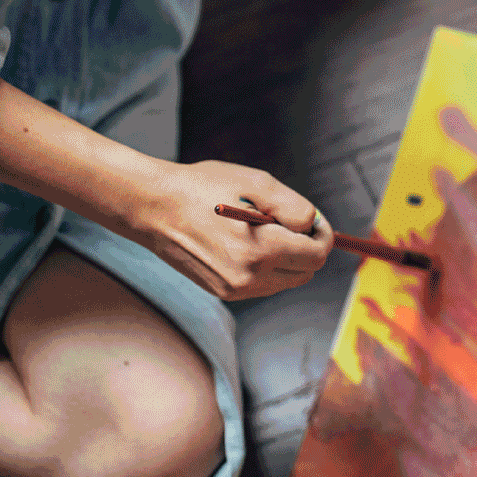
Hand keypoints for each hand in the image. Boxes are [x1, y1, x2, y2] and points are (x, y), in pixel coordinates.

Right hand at [121, 160, 334, 300]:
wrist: (153, 208)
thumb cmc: (203, 188)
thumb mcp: (258, 184)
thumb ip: (296, 208)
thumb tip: (313, 226)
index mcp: (261, 251)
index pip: (317, 255)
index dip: (323, 234)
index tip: (314, 220)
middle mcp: (250, 277)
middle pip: (306, 272)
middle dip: (309, 248)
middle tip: (292, 222)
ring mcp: (235, 289)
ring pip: (286, 281)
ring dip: (289, 259)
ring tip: (266, 229)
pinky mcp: (223, 292)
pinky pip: (263, 284)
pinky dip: (268, 267)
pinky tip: (249, 242)